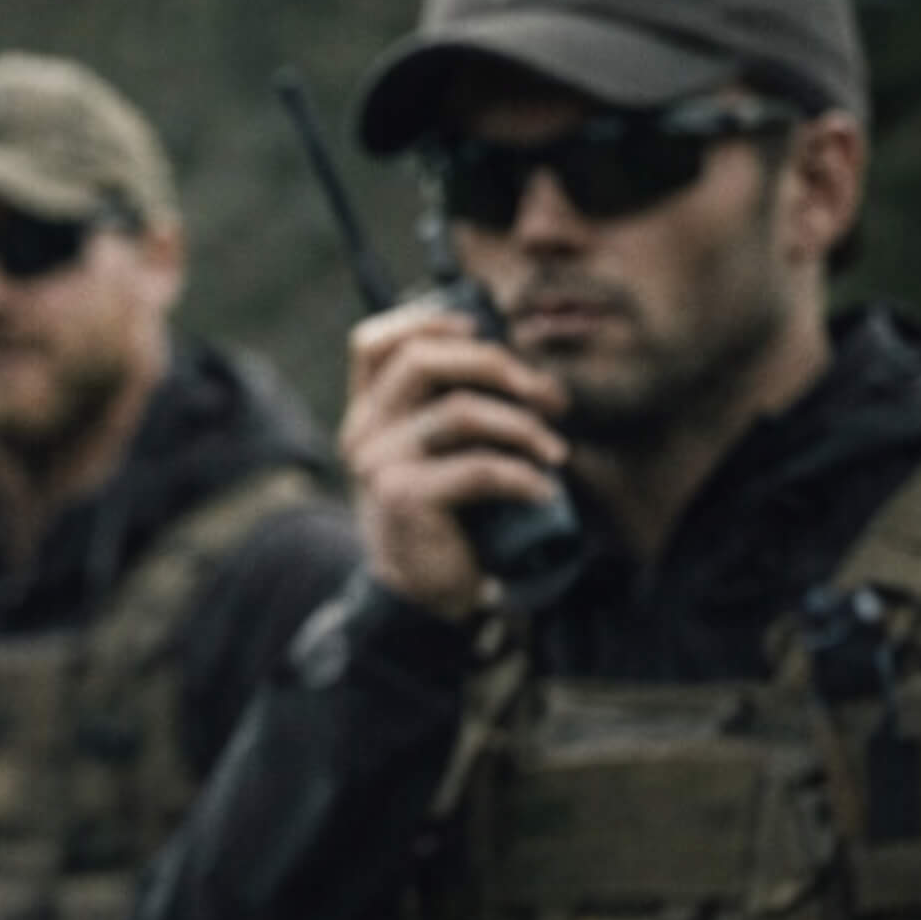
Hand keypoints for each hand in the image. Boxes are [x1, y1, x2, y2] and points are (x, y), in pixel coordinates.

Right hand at [339, 300, 567, 620]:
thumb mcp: (438, 457)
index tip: (479, 329)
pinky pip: (478, 468)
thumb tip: (518, 366)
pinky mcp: (404, 497)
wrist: (425, 597)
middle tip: (547, 394)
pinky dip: (524, 476)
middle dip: (495, 364)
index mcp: (368, 414)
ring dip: (524, 427)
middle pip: (422, 360)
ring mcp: (378, 463)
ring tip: (556, 452)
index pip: (372, 343)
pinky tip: (543, 491)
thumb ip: (450, 410)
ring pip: (461, 412)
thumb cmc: (448, 519)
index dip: (425, 322)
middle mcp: (364, 432)